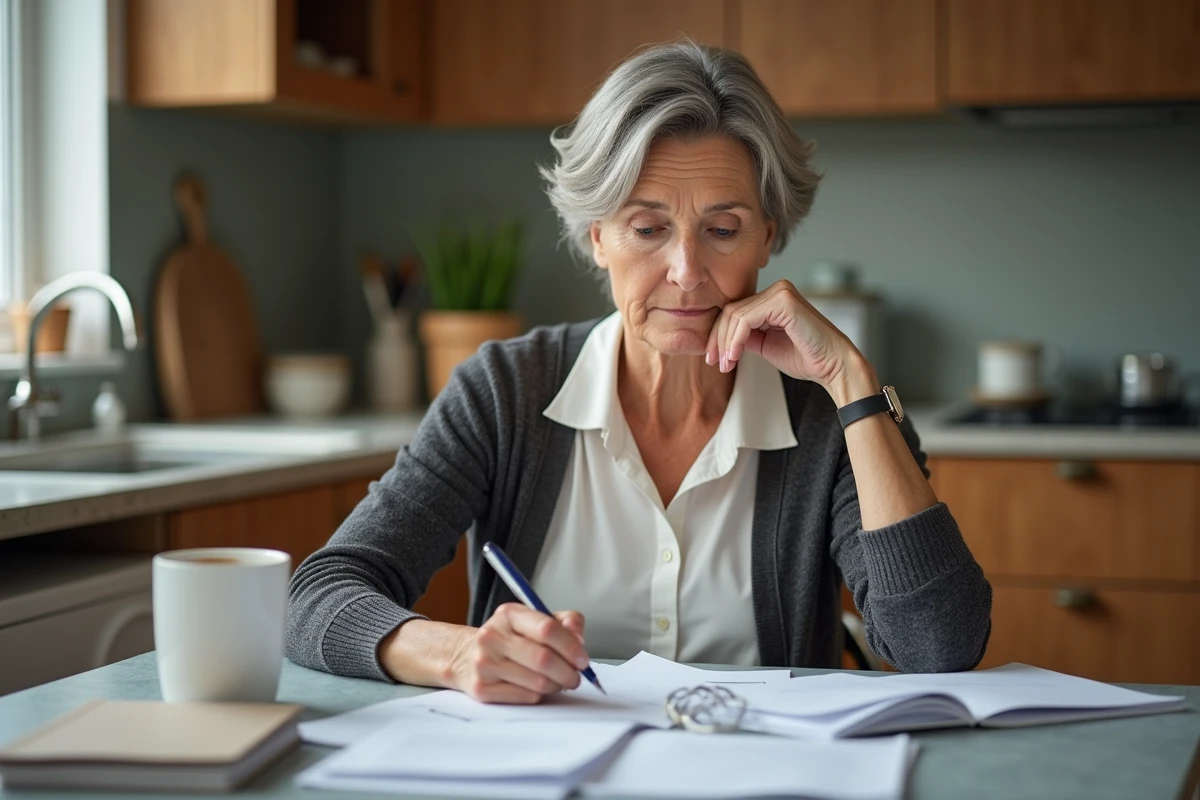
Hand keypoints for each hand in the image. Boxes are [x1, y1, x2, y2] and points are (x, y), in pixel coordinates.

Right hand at [446, 603, 588, 703]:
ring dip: (556, 685)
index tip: (582, 659)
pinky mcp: (482, 689)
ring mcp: (484, 663)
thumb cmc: (509, 639)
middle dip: (568, 672)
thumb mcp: (533, 621)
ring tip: (558, 682)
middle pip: (543, 658)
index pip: (547, 629)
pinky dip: (540, 695)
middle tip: (576, 677)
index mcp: (509, 614)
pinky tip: (538, 688)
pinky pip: (526, 697)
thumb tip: (578, 637)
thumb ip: (563, 623)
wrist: (465, 657)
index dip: (571, 646)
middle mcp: (492, 636)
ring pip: (537, 682)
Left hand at [705, 280, 876, 405]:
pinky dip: (735, 339)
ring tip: (726, 364)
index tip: (714, 359)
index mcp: (774, 299)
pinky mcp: (784, 301)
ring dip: (725, 342)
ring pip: (735, 314)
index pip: (735, 311)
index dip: (719, 335)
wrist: (834, 366)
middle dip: (718, 339)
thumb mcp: (765, 346)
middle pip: (731, 311)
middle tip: (715, 363)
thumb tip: (719, 339)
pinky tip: (734, 357)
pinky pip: (746, 319)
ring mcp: (781, 292)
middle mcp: (778, 290)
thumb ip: (745, 337)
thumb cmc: (807, 358)